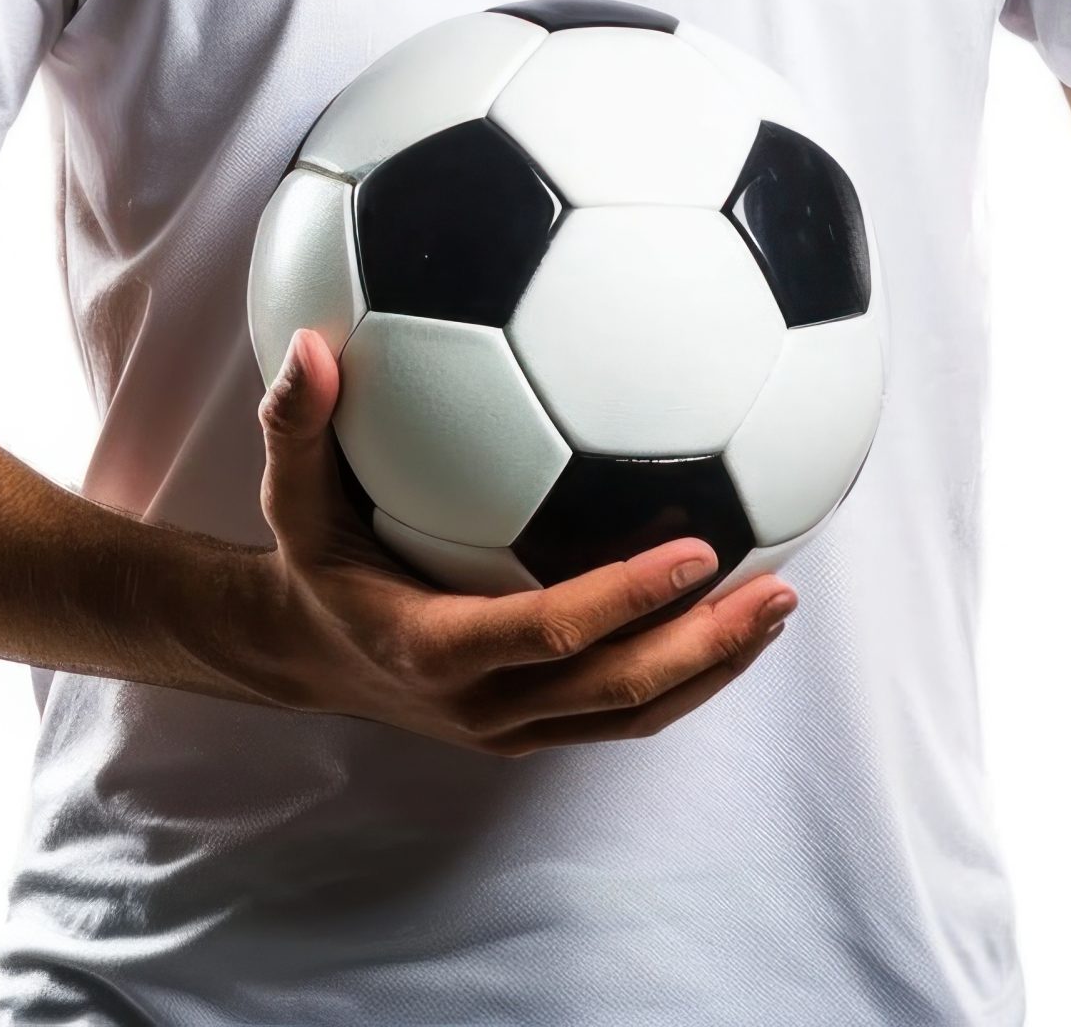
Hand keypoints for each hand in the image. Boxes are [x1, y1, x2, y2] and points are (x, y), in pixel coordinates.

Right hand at [247, 326, 798, 755]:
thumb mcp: (290, 493)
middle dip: (704, 646)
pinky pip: (622, 712)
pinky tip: (733, 614)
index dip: (625, 600)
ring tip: (780, 604)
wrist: (303, 656)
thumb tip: (311, 346)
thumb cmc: (311, 556)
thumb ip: (298, 423)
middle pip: (616, 690)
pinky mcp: (535, 726)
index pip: (549, 634)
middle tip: (778, 588)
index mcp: (433, 646)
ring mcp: (514, 724)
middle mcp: (483, 700)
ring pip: (632, 713)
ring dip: (712, 666)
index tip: (698, 549)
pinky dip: (686, 672)